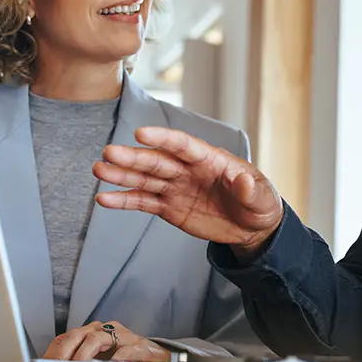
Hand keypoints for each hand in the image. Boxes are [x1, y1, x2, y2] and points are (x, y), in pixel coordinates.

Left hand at [42, 321, 169, 361]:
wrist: (158, 357)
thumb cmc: (126, 358)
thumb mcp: (100, 358)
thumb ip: (83, 360)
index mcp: (94, 331)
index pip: (68, 336)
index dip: (56, 351)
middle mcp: (106, 329)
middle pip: (78, 334)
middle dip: (66, 352)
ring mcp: (123, 335)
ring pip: (97, 338)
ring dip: (84, 354)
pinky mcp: (139, 345)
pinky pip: (125, 349)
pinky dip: (115, 357)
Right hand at [93, 126, 283, 256]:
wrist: (252, 228)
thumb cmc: (260, 204)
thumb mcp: (263, 199)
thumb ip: (251, 190)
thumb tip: (242, 180)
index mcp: (210, 159)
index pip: (183, 145)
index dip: (163, 139)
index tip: (141, 134)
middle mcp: (188, 170)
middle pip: (157, 161)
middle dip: (133, 157)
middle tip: (109, 153)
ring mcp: (175, 187)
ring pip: (144, 179)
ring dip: (121, 175)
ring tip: (98, 170)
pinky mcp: (168, 207)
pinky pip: (143, 202)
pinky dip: (124, 201)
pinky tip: (104, 199)